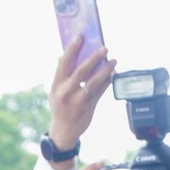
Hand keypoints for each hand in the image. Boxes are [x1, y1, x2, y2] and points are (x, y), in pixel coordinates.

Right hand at [49, 39, 115, 159]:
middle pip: (81, 71)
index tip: (80, 37)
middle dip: (94, 58)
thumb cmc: (60, 107)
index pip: (64, 63)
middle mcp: (66, 93)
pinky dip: (108, 81)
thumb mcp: (55, 92)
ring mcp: (77, 101)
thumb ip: (61, 75)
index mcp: (56, 86)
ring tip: (113, 60)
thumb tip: (62, 56)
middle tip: (104, 48)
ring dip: (106, 69)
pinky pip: (101, 91)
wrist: (63, 132)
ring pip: (94, 81)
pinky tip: (112, 74)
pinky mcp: (89, 107)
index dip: (72, 49)